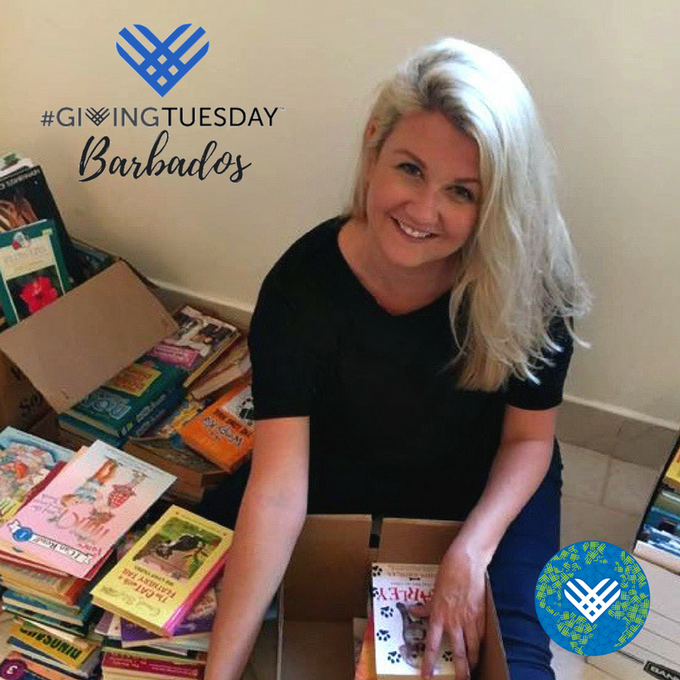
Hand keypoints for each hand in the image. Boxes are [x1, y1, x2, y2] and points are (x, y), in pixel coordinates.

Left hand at [418, 541, 487, 678]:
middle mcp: (454, 621)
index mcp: (438, 615)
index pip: (432, 645)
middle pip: (459, 653)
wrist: (466, 562)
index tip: (427, 676)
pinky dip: (480, 644)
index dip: (429, 663)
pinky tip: (479, 649)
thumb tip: (414, 611)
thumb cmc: (448, 573)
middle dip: (461, 671)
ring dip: (473, 661)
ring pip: (473, 648)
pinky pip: (481, 635)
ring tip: (472, 670)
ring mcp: (469, 619)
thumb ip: (426, 606)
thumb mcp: (433, 590)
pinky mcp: (481, 614)